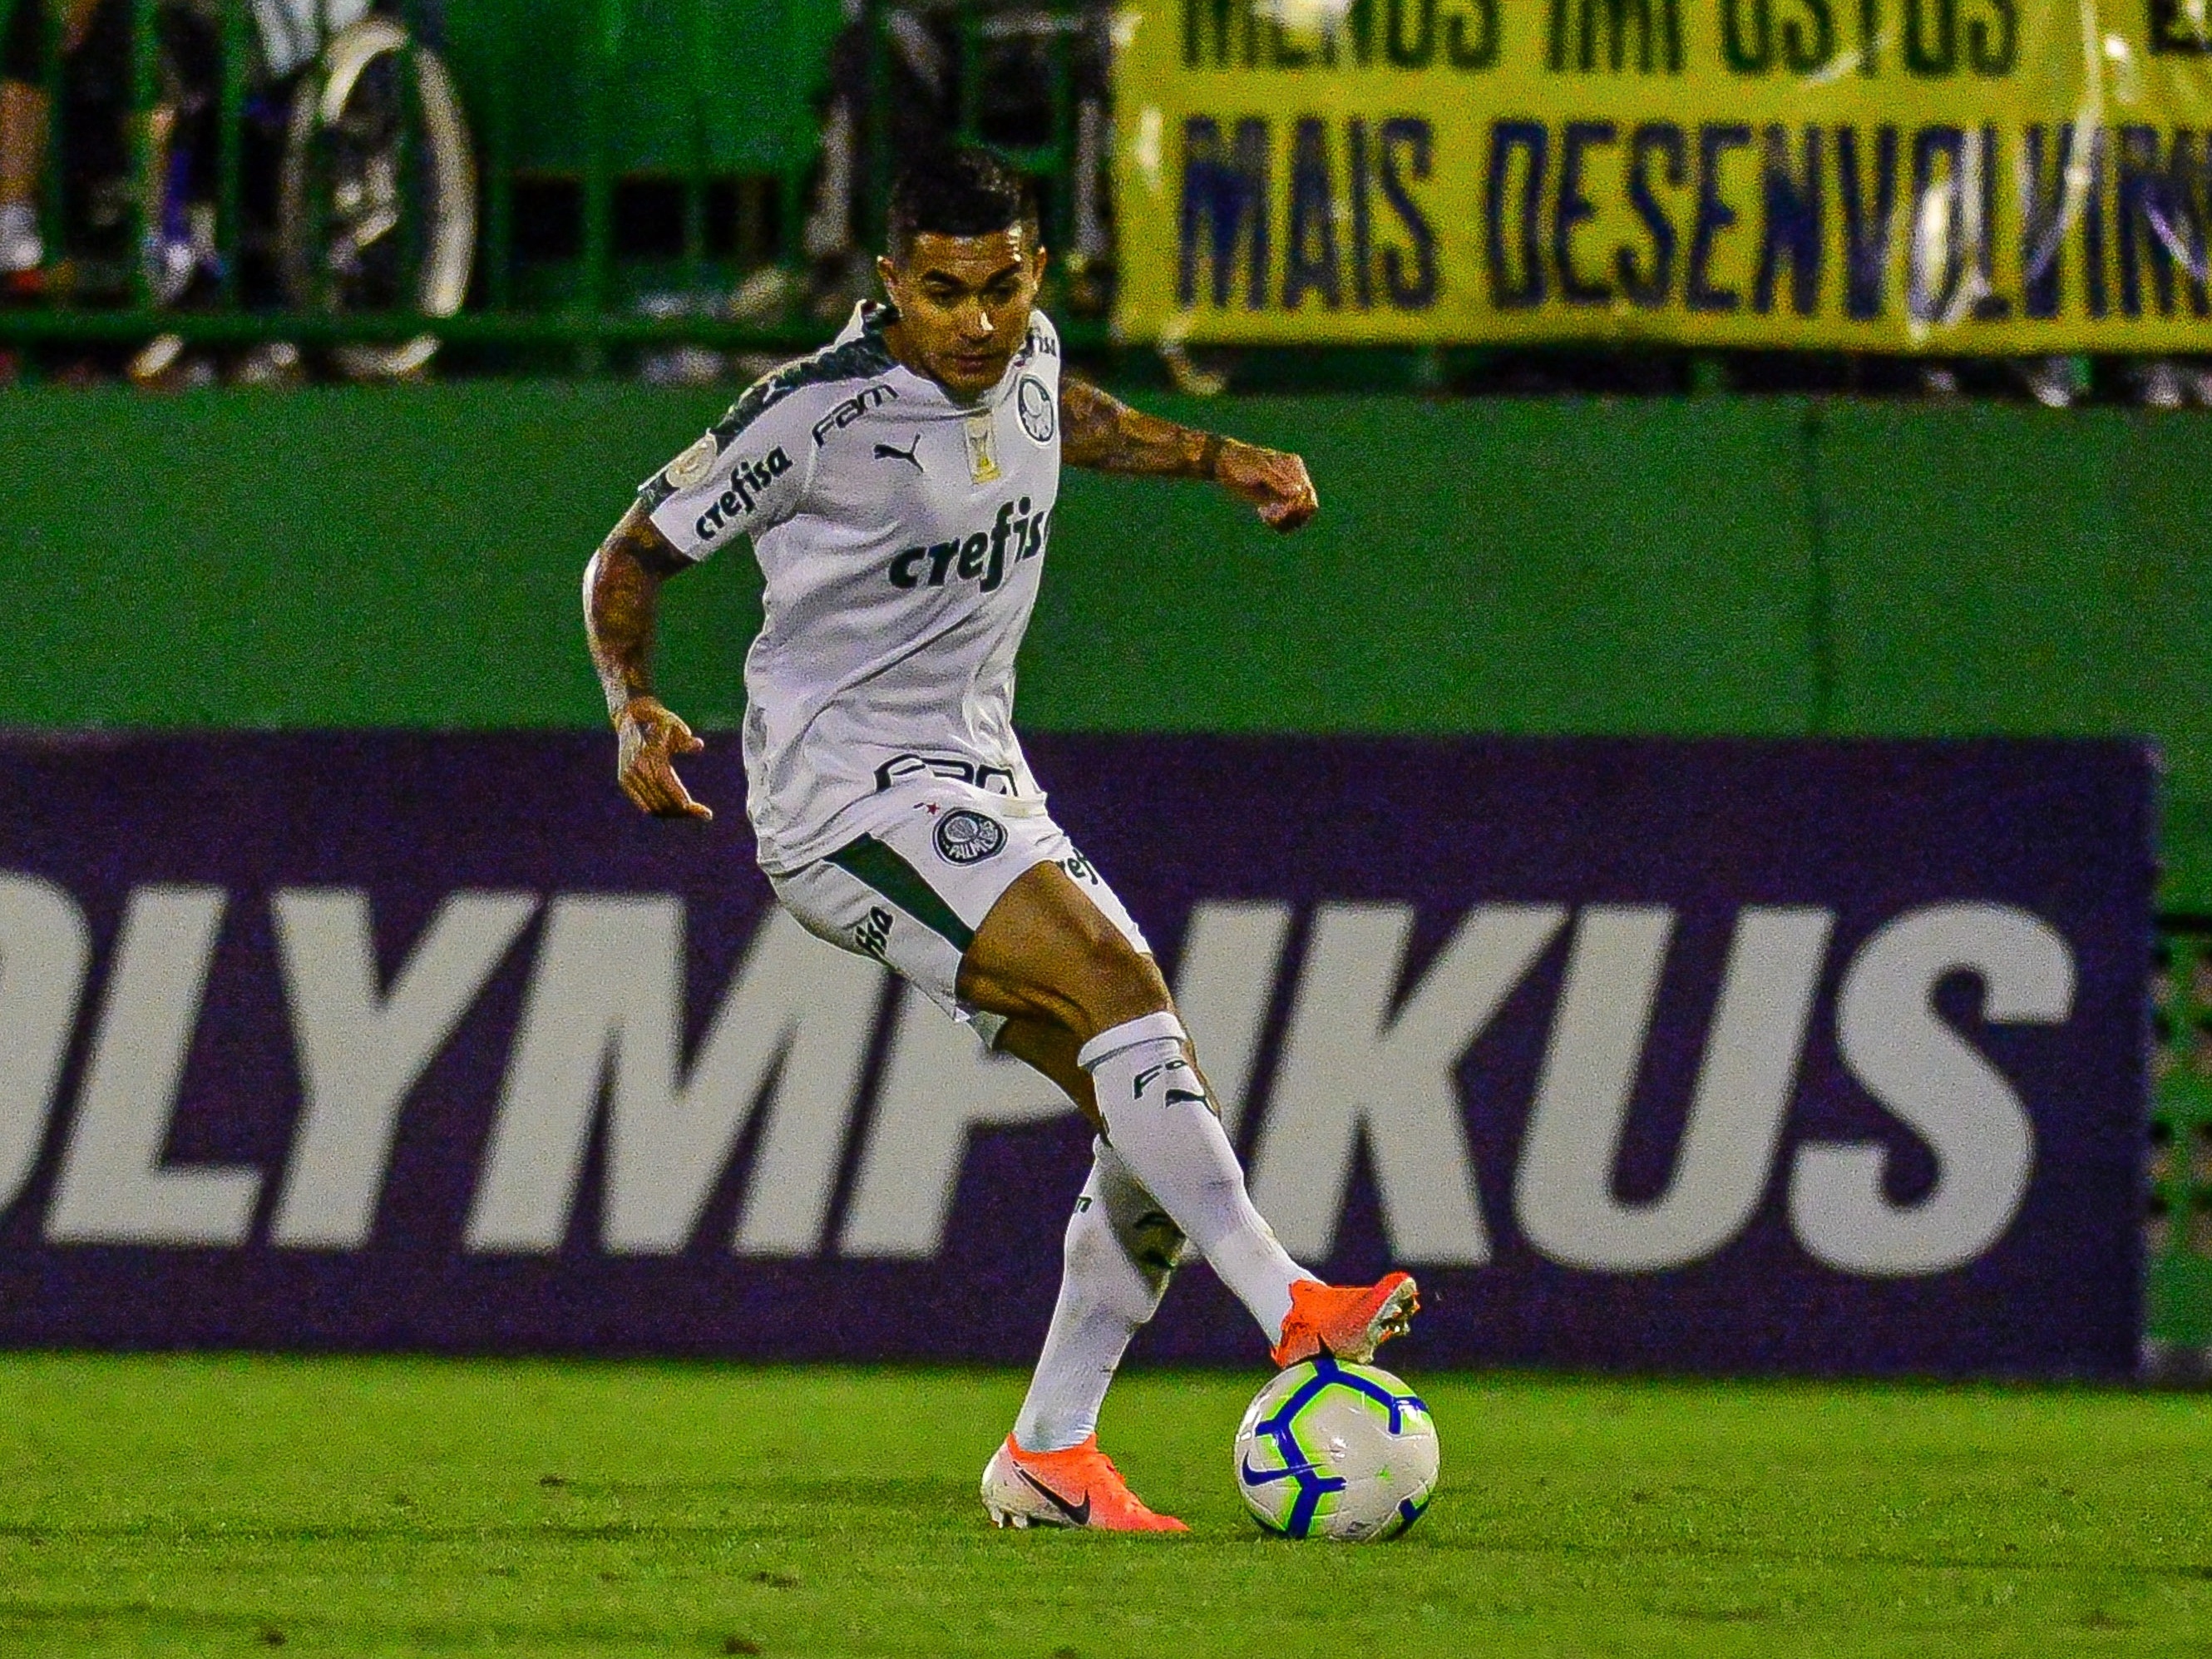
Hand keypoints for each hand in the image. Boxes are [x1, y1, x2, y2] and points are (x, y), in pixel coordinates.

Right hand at [615, 697, 712, 820]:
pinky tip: (675, 811)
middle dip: (682, 809)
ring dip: (672, 812)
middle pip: (661, 797)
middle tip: (703, 814)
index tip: (697, 809)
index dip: (680, 796)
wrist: (631, 719)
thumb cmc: (660, 723)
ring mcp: (628, 775)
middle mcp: (637, 766)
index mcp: (649, 753)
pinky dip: (659, 810)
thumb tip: (698, 745)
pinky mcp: (624, 782)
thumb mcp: (675, 724)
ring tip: (691, 813)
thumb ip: (685, 737)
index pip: (665, 780)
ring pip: (652, 805)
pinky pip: (643, 804)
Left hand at [1217, 441, 1317, 531]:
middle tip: (1276, 517)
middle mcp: (1293, 480)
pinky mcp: (1275, 503)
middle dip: (1295, 515)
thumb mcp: (1259, 469)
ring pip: (1299, 516)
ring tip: (1271, 520)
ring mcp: (1285, 493)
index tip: (1284, 510)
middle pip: (1307, 506)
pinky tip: (1267, 520)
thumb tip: (1296, 493)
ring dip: (1289, 523)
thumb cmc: (1243, 462)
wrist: (1226, 466)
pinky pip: (1286, 520)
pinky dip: (1280, 525)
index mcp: (1294, 467)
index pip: (1307, 492)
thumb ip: (1277, 481)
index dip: (1299, 505)